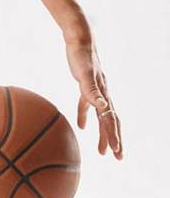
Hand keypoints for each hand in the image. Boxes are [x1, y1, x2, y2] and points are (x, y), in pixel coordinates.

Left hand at [65, 35, 122, 159]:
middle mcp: (103, 94)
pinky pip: (87, 106)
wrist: (79, 40)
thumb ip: (92, 92)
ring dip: (103, 134)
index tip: (116, 152)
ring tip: (102, 150)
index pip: (110, 120)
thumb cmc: (81, 57)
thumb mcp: (84, 75)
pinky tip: (82, 128)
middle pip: (111, 122)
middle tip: (117, 157)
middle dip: (114, 140)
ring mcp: (96, 91)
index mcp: (103, 95)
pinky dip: (85, 117)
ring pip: (102, 117)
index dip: (113, 137)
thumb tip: (103, 107)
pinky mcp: (86, 87)